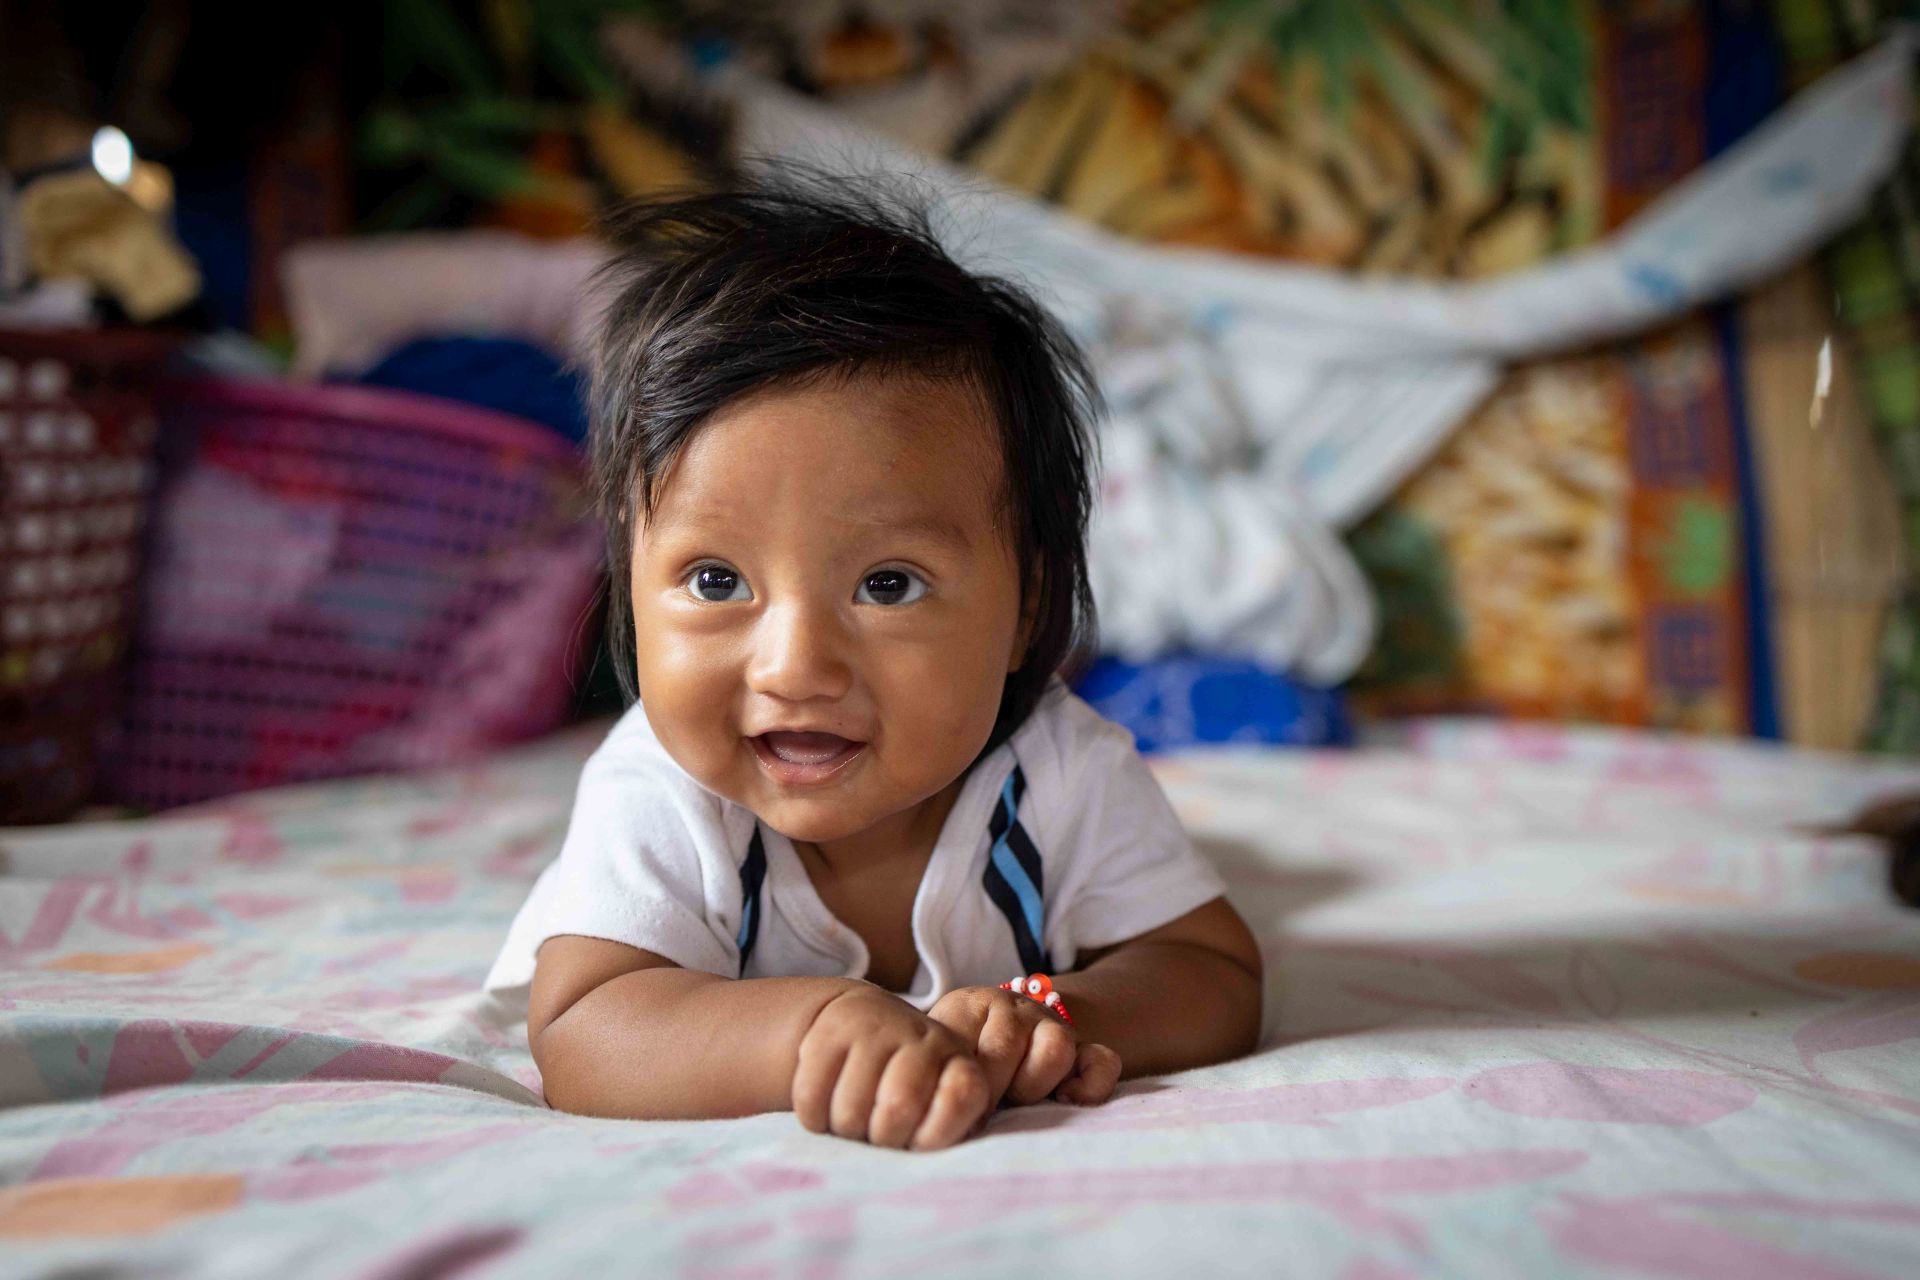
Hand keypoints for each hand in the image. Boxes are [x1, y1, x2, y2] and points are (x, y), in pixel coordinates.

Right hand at [791, 985, 989, 1149]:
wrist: (863, 1024)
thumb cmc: (907, 1086)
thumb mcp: (939, 1107)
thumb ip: (946, 1132)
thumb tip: (931, 1164)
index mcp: (958, 1062)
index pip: (960, 1097)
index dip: (936, 1133)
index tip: (919, 1140)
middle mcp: (923, 1038)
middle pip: (899, 1108)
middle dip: (883, 1138)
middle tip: (879, 1133)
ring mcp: (875, 1028)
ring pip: (850, 1110)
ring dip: (846, 1130)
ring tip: (854, 1119)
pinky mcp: (830, 1030)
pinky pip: (811, 1096)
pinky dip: (814, 1116)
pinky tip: (827, 1106)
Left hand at [927, 985, 1121, 1108]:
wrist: (1000, 1033)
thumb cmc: (958, 1061)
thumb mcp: (938, 1055)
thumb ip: (936, 1071)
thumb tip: (938, 1108)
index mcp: (971, 1007)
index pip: (962, 1038)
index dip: (960, 1079)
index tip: (955, 1100)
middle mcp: (1014, 1010)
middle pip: (1007, 1045)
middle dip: (992, 1087)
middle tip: (985, 1107)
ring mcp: (1052, 1028)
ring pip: (1056, 1046)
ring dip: (1034, 1084)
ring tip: (1019, 1100)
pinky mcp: (1084, 1053)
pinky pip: (1102, 1063)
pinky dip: (1089, 1086)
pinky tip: (1065, 1099)